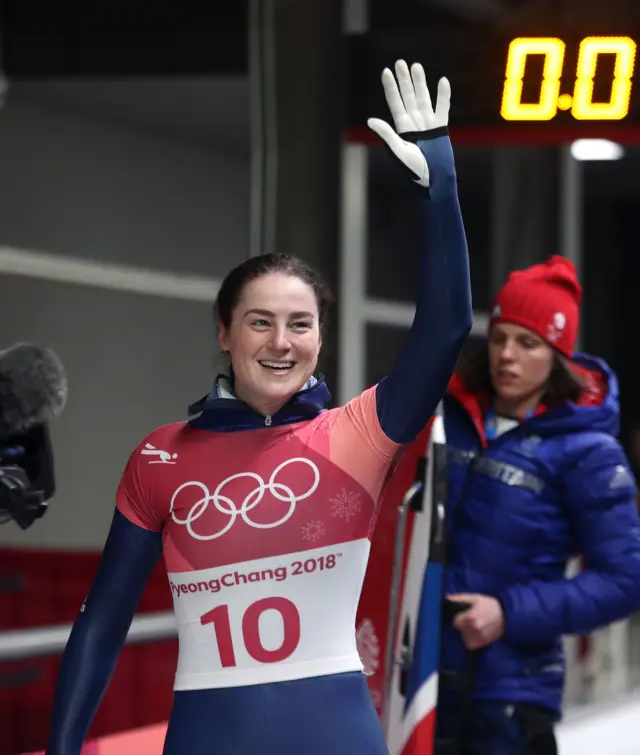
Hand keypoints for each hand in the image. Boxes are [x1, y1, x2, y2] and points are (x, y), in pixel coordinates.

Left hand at [367, 60, 450, 187]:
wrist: (432, 178)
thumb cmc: (413, 168)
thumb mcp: (398, 150)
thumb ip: (386, 134)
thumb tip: (370, 120)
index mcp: (402, 127)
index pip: (395, 102)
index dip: (390, 87)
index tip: (386, 72)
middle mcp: (414, 122)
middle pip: (408, 96)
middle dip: (404, 80)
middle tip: (400, 62)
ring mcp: (427, 123)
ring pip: (423, 97)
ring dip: (420, 82)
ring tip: (416, 66)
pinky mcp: (440, 127)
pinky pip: (442, 107)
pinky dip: (443, 95)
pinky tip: (442, 80)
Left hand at [448, 594, 504, 649]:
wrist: (505, 614)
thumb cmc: (489, 604)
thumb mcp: (475, 598)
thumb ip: (460, 598)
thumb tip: (447, 598)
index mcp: (471, 617)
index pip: (456, 622)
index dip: (458, 619)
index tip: (461, 617)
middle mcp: (475, 628)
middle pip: (461, 631)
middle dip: (463, 626)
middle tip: (468, 622)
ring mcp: (480, 636)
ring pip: (465, 639)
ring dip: (467, 634)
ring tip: (472, 628)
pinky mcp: (485, 642)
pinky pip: (472, 645)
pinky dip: (472, 640)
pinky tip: (475, 634)